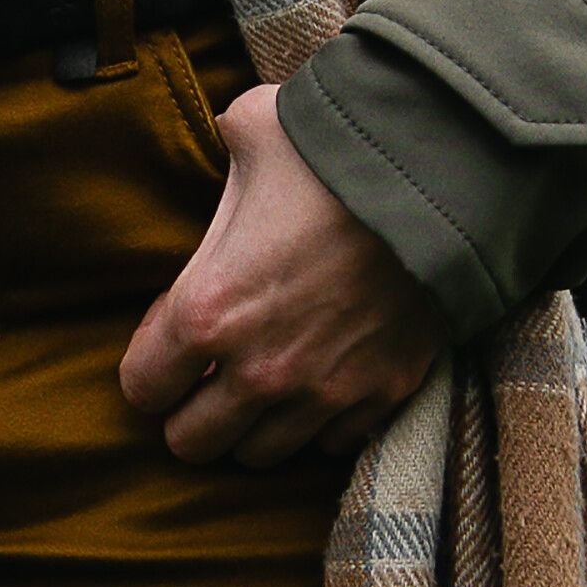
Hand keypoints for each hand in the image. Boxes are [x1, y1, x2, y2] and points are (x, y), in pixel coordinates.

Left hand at [117, 83, 447, 469]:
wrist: (445, 175)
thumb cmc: (336, 149)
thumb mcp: (253, 131)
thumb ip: (222, 153)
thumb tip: (223, 138)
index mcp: (207, 311)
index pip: (141, 387)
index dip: (150, 362)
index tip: (173, 338)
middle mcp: (259, 371)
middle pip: (192, 442)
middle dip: (193, 408)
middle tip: (212, 369)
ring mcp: (324, 393)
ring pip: (260, 455)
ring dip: (254, 422)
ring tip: (267, 375)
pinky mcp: (382, 395)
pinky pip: (331, 444)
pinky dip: (320, 421)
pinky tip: (323, 375)